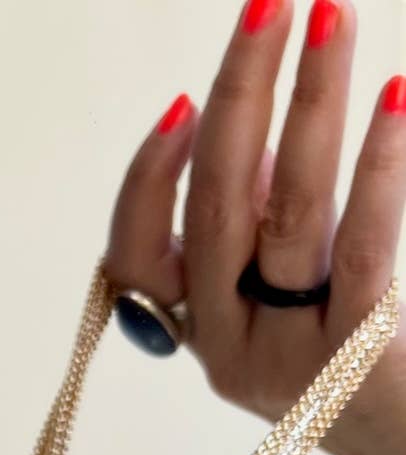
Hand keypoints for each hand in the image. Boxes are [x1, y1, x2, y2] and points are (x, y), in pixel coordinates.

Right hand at [104, 0, 405, 454]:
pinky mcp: (353, 361)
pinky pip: (362, 251)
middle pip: (214, 208)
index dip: (146, 179)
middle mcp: (225, 346)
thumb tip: (240, 118)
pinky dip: (377, 168)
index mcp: (195, 332)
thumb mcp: (279, 300)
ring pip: (284, 216)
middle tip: (269, 2)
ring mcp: (286, 360)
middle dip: (238, 94)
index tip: (178, 102)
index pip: (134, 257)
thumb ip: (250, 233)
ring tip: (332, 18)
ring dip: (307, 105)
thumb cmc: (346, 361)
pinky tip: (395, 99)